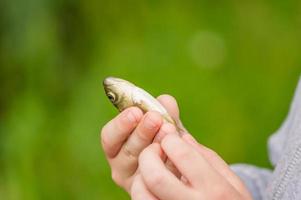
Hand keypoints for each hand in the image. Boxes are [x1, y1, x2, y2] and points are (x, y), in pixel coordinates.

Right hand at [100, 95, 182, 191]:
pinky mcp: (153, 191)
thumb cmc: (167, 142)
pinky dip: (170, 161)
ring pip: (142, 165)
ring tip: (169, 129)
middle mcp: (122, 167)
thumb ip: (164, 113)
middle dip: (141, 132)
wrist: (184, 167)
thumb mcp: (165, 125)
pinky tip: (178, 149)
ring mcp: (138, 182)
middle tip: (155, 117)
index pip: (110, 137)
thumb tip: (165, 100)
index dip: (121, 124)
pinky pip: (162, 177)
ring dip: (156, 144)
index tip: (135, 111)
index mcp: (117, 147)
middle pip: (126, 151)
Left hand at [131, 130, 252, 199]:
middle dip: (148, 155)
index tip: (169, 139)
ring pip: (142, 195)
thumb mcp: (233, 182)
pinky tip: (150, 187)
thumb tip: (183, 138)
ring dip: (141, 177)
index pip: (182, 155)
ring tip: (150, 171)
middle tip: (153, 149)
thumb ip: (209, 158)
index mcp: (214, 189)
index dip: (170, 140)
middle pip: (155, 176)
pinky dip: (141, 192)